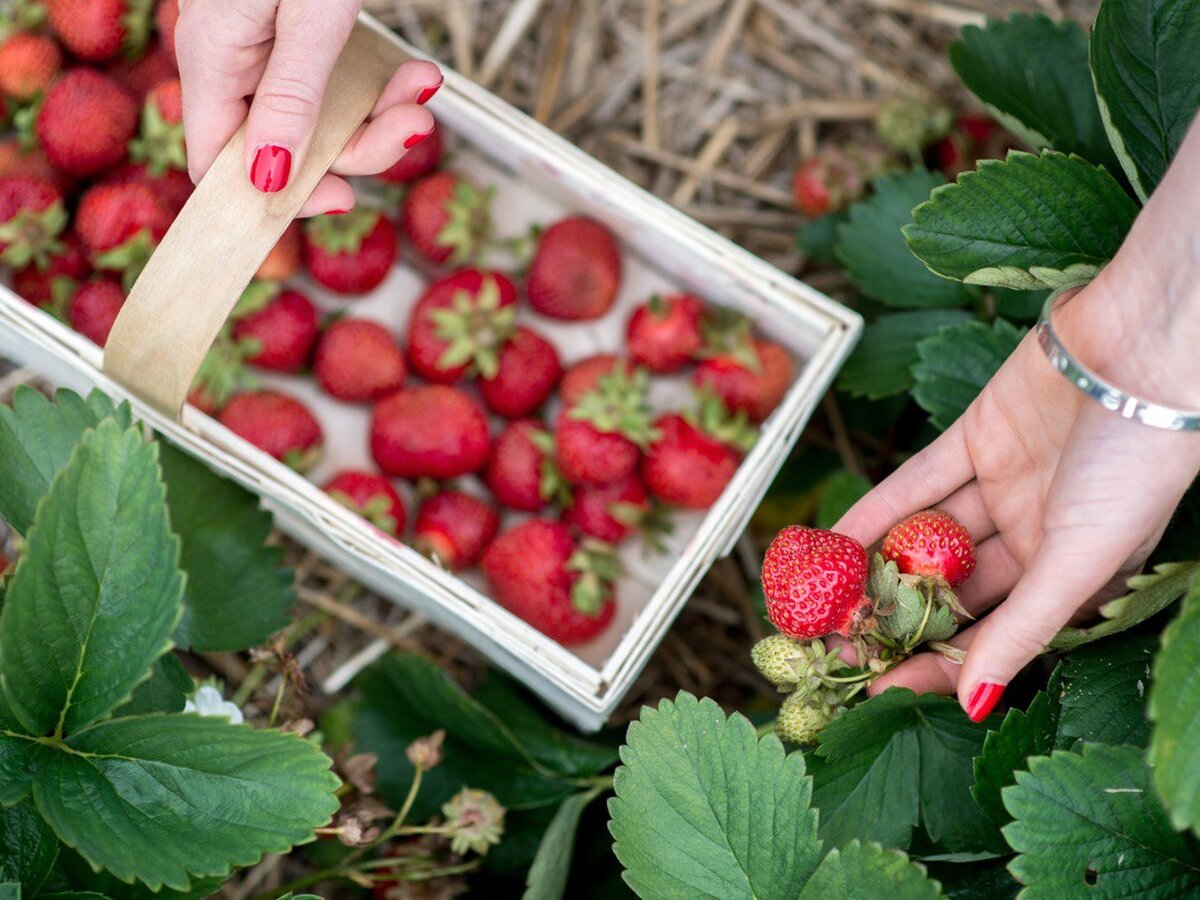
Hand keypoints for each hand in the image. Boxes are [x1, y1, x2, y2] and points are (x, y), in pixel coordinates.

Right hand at [174, 0, 441, 215]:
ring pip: (322, 114)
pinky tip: (416, 72)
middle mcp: (234, 55)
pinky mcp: (301, 30)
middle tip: (410, 129)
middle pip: (286, 143)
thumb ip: (289, 99)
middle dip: (359, 145)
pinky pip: (338, 79)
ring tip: (422, 88)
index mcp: (213, 55)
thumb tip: (266, 180)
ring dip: (381, 112)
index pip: (220, 162)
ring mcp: (267, 42)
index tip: (340, 198)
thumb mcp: (308, 19)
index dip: (276, 194)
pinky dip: (382, 81)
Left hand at [835, 118, 1199, 721]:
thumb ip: (1024, 630)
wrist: (1145, 349)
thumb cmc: (1136, 466)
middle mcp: (1034, 534)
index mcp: (1069, 575)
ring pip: (926, 536)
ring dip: (875, 564)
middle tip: (832, 644)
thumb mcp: (1081, 560)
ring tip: (816, 599)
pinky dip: (876, 510)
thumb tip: (975, 704)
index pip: (989, 633)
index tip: (872, 689)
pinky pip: (917, 482)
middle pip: (950, 588)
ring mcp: (1003, 484)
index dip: (933, 662)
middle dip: (894, 616)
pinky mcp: (977, 435)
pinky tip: (832, 541)